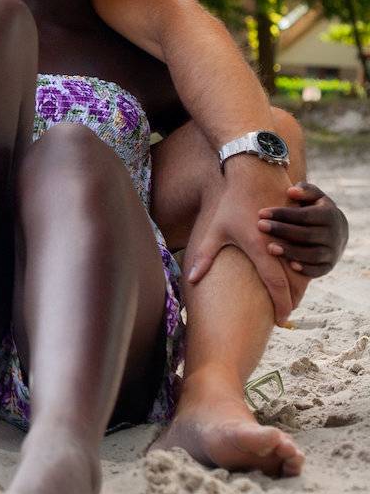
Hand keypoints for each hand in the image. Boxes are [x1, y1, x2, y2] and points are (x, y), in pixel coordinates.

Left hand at [183, 159, 296, 321]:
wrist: (254, 174)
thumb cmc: (231, 203)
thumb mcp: (215, 230)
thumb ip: (205, 257)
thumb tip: (192, 280)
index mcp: (260, 247)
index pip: (275, 283)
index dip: (280, 303)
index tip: (282, 319)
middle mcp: (278, 243)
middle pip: (292, 280)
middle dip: (292, 300)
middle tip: (288, 317)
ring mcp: (290, 235)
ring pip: (300, 267)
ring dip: (299, 286)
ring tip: (293, 301)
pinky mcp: (296, 227)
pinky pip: (302, 252)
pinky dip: (301, 267)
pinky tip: (297, 278)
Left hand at [260, 183, 348, 277]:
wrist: (336, 231)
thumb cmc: (315, 209)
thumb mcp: (314, 196)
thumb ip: (304, 190)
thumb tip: (291, 191)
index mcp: (329, 215)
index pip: (304, 215)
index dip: (283, 214)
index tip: (261, 213)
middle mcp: (334, 234)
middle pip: (306, 235)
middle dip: (282, 231)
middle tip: (260, 226)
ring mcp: (332, 252)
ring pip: (313, 254)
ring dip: (291, 252)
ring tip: (269, 248)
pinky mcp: (329, 266)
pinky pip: (319, 270)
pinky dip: (306, 269)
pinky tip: (289, 266)